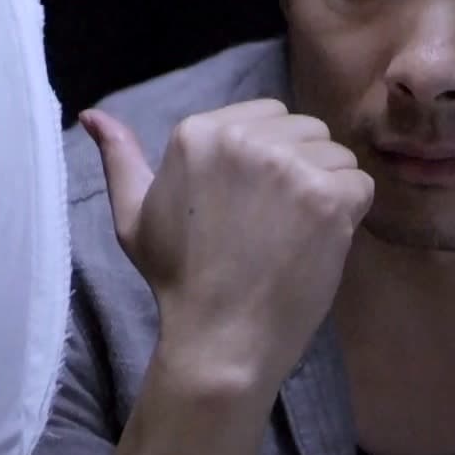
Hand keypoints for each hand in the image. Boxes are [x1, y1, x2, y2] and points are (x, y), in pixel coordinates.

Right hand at [81, 99, 373, 394]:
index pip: (268, 115)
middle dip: (300, 168)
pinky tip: (318, 243)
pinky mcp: (329, 196)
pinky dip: (350, 214)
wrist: (220, 340)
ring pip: (335, 155)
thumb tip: (93, 114)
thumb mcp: (134, 215)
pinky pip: (361, 183)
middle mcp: (244, 138)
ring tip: (294, 234)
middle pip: (305, 130)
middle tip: (273, 223)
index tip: (253, 203)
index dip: (270, 158)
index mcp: (198, 131)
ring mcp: (290, 166)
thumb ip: (120, 157)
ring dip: (327, 190)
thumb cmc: (178, 280)